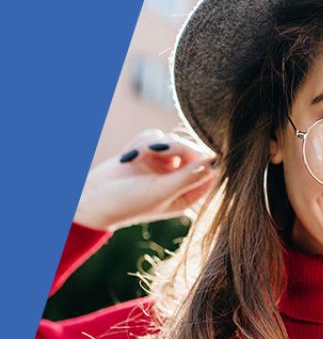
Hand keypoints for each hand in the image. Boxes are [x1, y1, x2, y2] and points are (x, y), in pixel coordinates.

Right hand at [74, 129, 219, 230]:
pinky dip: (140, 143)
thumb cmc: (128, 203)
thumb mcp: (161, 192)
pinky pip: (154, 136)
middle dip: (173, 146)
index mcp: (190, 193)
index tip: (196, 150)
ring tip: (133, 158)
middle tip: (154, 149)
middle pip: (192, 149)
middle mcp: (181, 178)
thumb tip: (214, 160)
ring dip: (151, 145)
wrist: (92, 199)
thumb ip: (188, 177)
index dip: (206, 156)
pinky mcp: (150, 153)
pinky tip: (128, 157)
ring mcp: (166, 165)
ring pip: (172, 139)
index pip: (211, 170)